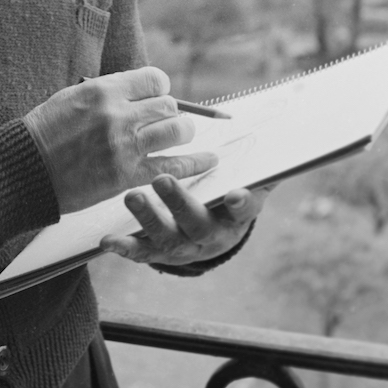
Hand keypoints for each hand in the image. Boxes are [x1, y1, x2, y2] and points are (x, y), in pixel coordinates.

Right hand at [23, 67, 216, 214]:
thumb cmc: (44, 132)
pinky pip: (172, 166)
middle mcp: (117, 114)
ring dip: (182, 133)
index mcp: (103, 90)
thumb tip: (139, 90)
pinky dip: (196, 163)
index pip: (154, 79)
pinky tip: (209, 160)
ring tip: (180, 136)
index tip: (155, 97)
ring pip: (177, 131)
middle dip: (171, 112)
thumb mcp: (72, 97)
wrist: (25, 170)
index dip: (159, 88)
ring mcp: (124, 145)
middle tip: (165, 120)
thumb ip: (108, 93)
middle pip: (168, 105)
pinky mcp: (127, 175)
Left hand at [101, 176, 268, 266]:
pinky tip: (109, 240)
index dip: (241, 203)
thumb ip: (256, 162)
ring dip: (149, 219)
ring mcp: (185, 247)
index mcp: (237, 215)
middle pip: (199, 224)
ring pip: (168, 240)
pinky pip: (143, 253)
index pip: (245, 209)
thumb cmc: (228, 192)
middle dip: (180, 203)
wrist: (214, 233)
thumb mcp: (248, 179)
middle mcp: (212, 235)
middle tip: (163, 179)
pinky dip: (126, 248)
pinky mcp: (161, 253)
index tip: (235, 195)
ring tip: (132, 197)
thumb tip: (278, 133)